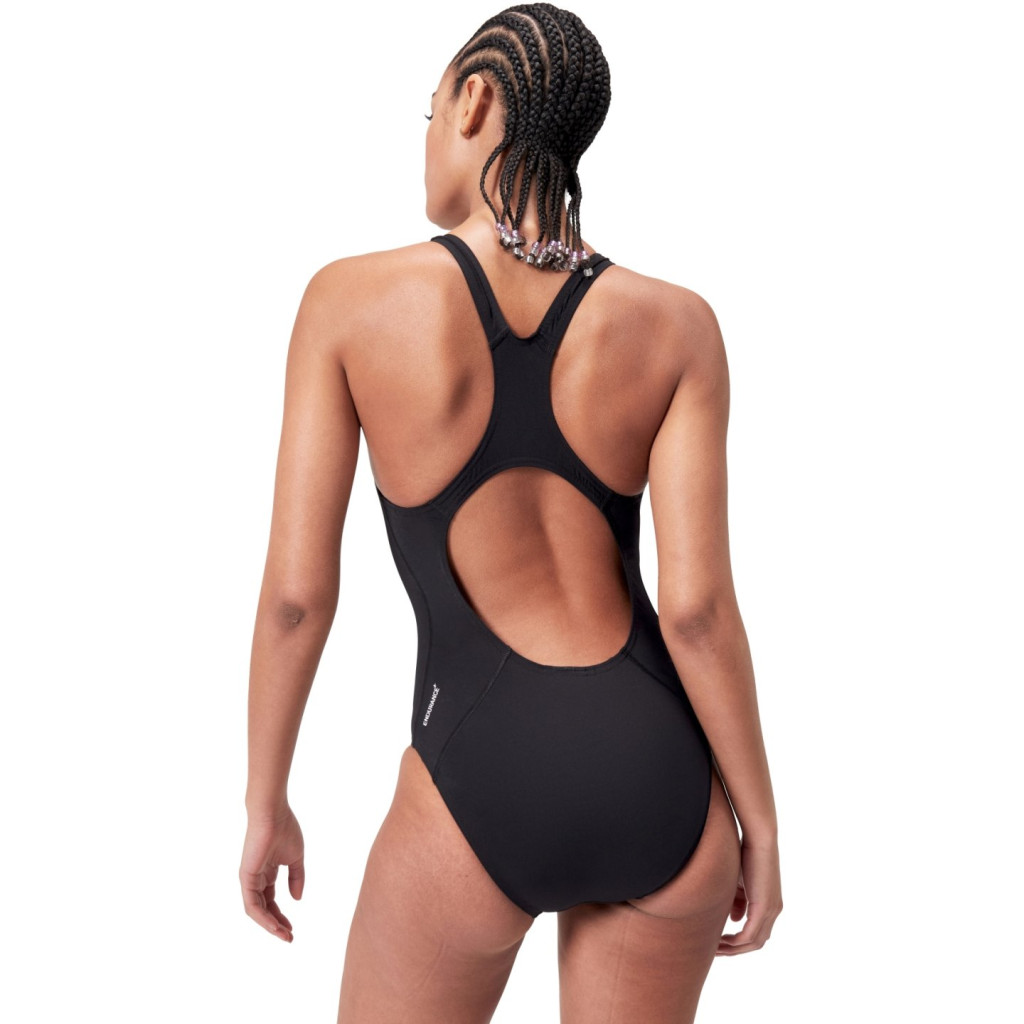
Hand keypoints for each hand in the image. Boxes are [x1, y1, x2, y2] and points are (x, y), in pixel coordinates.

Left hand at [239, 806, 304, 941]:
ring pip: (257, 910)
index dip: (281, 915)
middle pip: (264, 908)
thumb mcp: (296, 858)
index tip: (292, 928)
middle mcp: (256, 877)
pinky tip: (274, 925)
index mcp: (267, 871)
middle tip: (289, 937)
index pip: (272, 900)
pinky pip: (252, 904)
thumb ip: (297, 878)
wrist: (273, 814)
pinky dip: (263, 917)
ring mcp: (249, 878)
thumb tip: (297, 899)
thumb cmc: (285, 829)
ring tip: (284, 936)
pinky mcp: (246, 878)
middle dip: (276, 924)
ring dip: (269, 926)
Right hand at [716, 836, 781, 955]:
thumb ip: (738, 901)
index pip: (756, 932)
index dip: (738, 940)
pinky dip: (735, 942)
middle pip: (756, 942)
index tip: (719, 941)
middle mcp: (774, 911)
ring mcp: (771, 911)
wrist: (758, 838)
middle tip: (715, 950)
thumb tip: (734, 920)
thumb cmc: (746, 854)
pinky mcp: (764, 908)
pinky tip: (720, 942)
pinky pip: (749, 935)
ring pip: (753, 942)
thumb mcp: (739, 882)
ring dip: (733, 948)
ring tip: (714, 948)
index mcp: (770, 904)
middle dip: (735, 949)